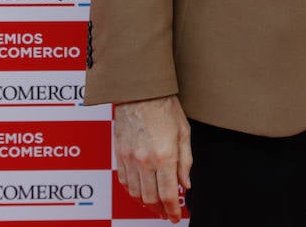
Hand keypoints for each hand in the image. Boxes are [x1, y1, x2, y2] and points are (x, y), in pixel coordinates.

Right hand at [113, 95, 191, 222]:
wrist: (140, 91)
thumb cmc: (165, 107)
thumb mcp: (184, 133)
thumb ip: (185, 161)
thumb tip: (186, 184)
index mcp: (164, 156)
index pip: (169, 194)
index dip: (173, 210)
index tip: (176, 216)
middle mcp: (145, 161)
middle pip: (150, 198)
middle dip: (160, 210)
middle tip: (166, 213)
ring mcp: (129, 158)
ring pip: (135, 192)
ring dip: (146, 203)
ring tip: (155, 205)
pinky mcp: (120, 153)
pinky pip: (124, 181)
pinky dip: (133, 191)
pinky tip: (140, 191)